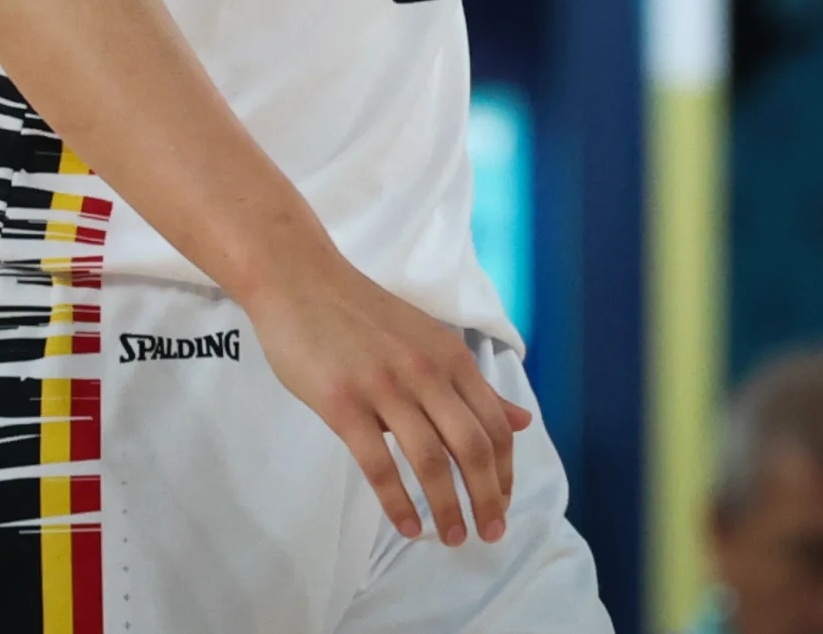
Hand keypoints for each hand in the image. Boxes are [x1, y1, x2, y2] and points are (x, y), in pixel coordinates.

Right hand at [245, 250, 529, 543]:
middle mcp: (428, 373)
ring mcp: (386, 389)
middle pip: (473, 446)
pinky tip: (408, 526)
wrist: (302, 283)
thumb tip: (521, 422)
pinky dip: (398, 501)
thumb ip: (473, 386)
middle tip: (491, 534)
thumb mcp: (430, 343)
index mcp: (453, 359)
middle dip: (487, 496)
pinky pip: (378, 464)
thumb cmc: (365, 317)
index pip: (494, 424)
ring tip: (452, 539)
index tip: (504, 504)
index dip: (504, 470)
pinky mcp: (343, 404)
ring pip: (430, 460)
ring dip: (448, 507)